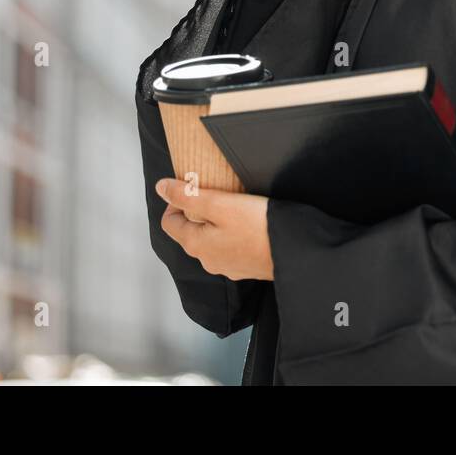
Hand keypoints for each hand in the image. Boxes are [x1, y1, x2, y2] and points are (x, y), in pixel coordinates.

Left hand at [156, 178, 273, 281]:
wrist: (294, 252)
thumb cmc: (259, 228)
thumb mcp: (220, 204)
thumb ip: (188, 196)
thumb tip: (161, 187)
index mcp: (195, 244)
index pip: (169, 222)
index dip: (176, 201)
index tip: (194, 188)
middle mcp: (207, 260)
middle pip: (190, 231)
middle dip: (198, 211)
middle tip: (217, 194)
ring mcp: (226, 266)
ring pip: (210, 240)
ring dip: (216, 223)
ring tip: (235, 207)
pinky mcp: (244, 266)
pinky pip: (229, 247)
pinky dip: (233, 234)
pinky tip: (249, 224)